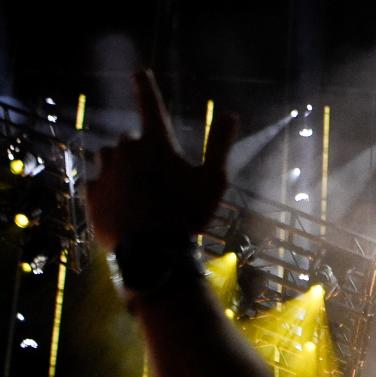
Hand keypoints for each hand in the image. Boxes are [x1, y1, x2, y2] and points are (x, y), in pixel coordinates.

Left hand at [86, 69, 237, 250]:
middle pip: (129, 139)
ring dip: (120, 166)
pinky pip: (97, 182)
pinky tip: (123, 206)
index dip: (146, 87)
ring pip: (109, 158)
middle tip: (154, 176)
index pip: (150, 106)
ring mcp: (106, 171)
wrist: (153, 253)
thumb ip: (219, 145)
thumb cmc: (188, 215)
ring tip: (137, 192)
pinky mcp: (92, 193)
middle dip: (139, 150)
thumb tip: (232, 115)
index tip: (139, 72)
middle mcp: (126, 150)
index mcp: (156, 144)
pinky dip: (108, 188)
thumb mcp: (213, 181)